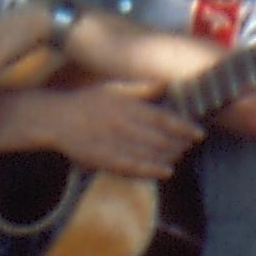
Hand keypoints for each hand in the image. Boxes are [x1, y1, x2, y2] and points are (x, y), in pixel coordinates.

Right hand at [27, 86, 200, 179]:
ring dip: (170, 157)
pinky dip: (152, 170)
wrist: (57, 119)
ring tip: (179, 156)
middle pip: (161, 139)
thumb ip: (141, 88)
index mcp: (128, 107)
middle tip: (189, 146)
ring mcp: (116, 144)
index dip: (184, 127)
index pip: (164, 118)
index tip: (199, 133)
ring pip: (151, 154)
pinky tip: (166, 172)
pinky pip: (134, 167)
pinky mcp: (106, 159)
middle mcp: (125, 125)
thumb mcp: (113, 89)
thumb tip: (165, 84)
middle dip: (180, 144)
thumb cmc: (87, 102)